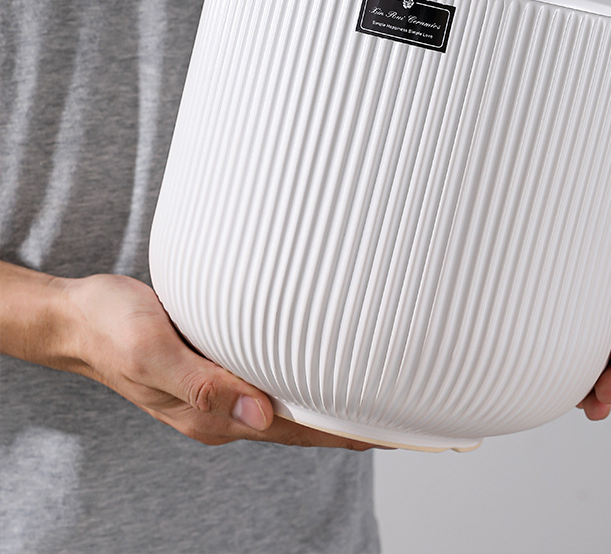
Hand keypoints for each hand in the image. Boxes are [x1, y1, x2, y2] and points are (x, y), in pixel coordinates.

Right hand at [58, 273, 374, 447]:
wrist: (78, 317)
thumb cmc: (110, 328)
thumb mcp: (151, 352)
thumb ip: (203, 386)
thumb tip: (260, 416)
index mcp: (209, 414)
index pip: (291, 429)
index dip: (339, 432)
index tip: (384, 431)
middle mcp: (219, 409)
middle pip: (295, 422)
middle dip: (342, 422)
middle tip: (393, 413)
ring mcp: (216, 389)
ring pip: (284, 401)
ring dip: (324, 401)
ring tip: (366, 395)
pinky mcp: (212, 366)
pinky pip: (265, 377)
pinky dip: (298, 376)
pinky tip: (314, 366)